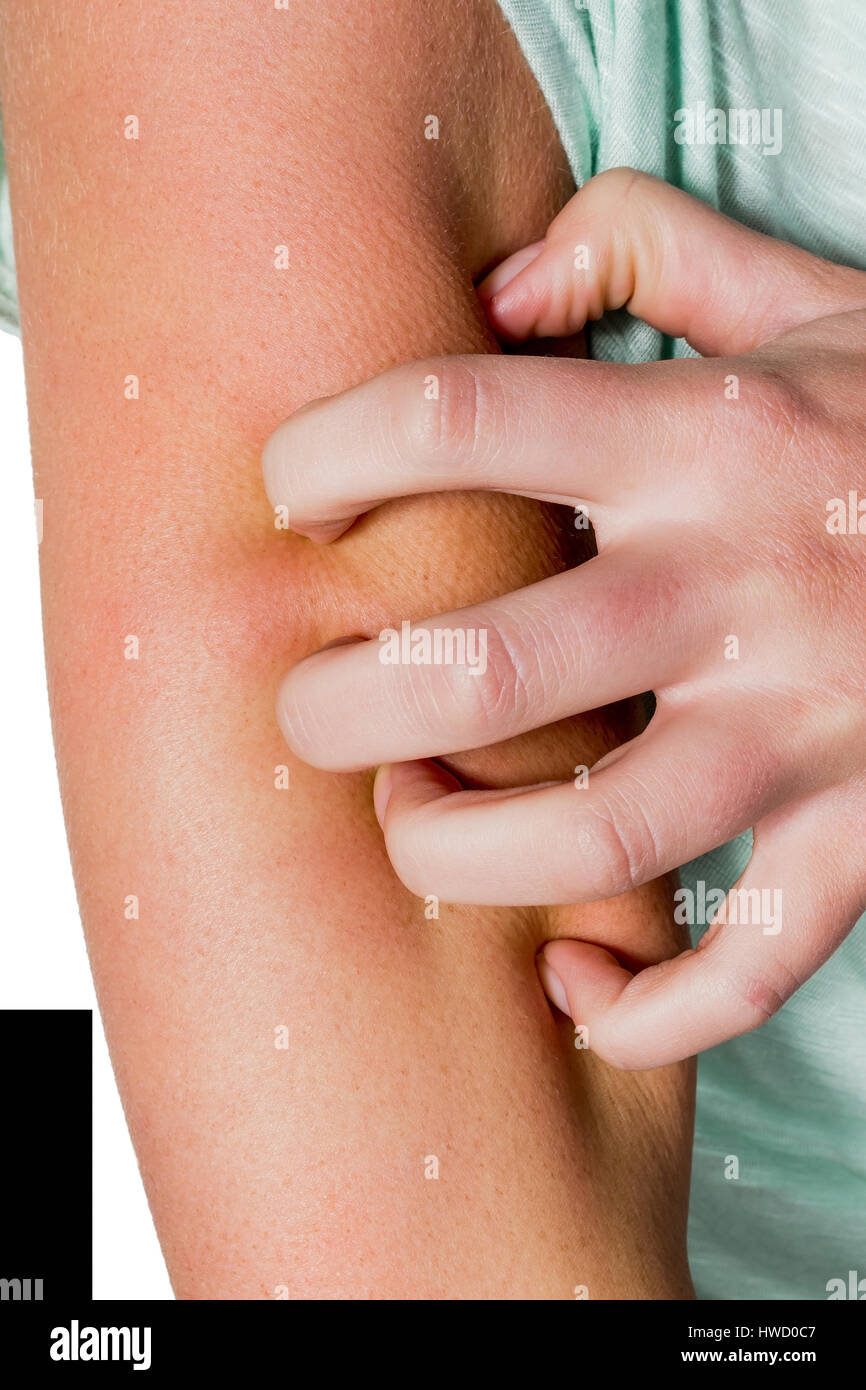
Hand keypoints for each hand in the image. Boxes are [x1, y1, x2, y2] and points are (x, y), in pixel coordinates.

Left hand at [262, 168, 865, 1067]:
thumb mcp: (802, 294)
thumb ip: (647, 240)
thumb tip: (495, 281)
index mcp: (703, 438)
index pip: (458, 420)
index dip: (328, 456)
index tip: (295, 501)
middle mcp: (741, 585)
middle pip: (486, 667)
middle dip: (345, 708)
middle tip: (312, 710)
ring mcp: (809, 725)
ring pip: (597, 834)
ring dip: (458, 855)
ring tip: (413, 825)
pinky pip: (746, 966)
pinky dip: (644, 1008)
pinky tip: (576, 978)